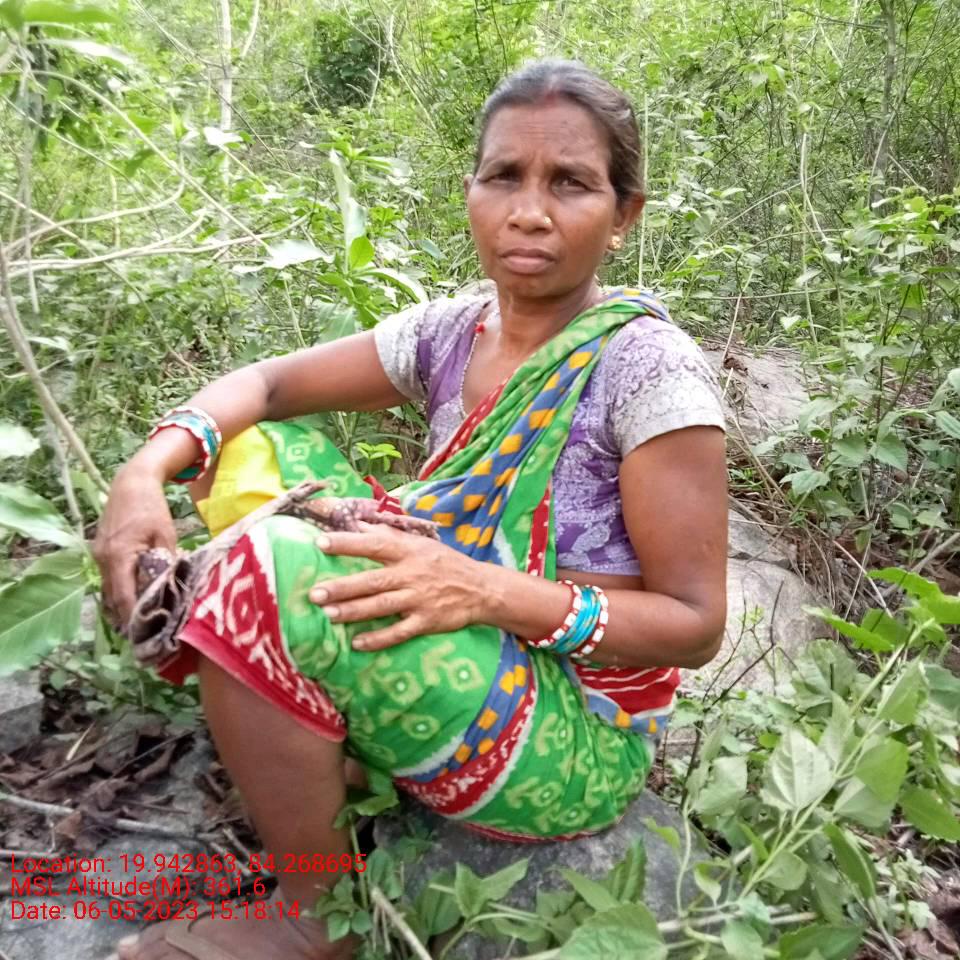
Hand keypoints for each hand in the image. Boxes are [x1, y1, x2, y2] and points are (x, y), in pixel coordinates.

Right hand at [92, 466, 176, 628]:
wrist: (131, 483)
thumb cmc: (152, 508)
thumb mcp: (166, 536)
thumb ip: (166, 563)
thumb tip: (172, 589)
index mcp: (118, 556)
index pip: (123, 596)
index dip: (133, 617)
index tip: (145, 634)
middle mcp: (103, 559)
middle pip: (113, 597)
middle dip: (127, 617)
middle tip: (145, 636)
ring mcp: (99, 555)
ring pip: (109, 588)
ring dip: (122, 605)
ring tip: (141, 623)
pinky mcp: (101, 551)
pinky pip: (109, 577)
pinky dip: (120, 590)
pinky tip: (134, 599)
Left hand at [308, 522, 488, 650]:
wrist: (480, 588)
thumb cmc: (444, 563)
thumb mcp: (420, 544)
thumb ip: (388, 535)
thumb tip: (357, 523)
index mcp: (409, 552)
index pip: (374, 544)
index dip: (348, 543)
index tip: (321, 543)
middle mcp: (412, 574)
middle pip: (373, 580)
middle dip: (343, 587)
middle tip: (315, 593)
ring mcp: (419, 599)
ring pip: (382, 606)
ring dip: (354, 611)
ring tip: (329, 615)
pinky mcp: (427, 621)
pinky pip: (399, 632)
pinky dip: (378, 639)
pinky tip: (357, 643)